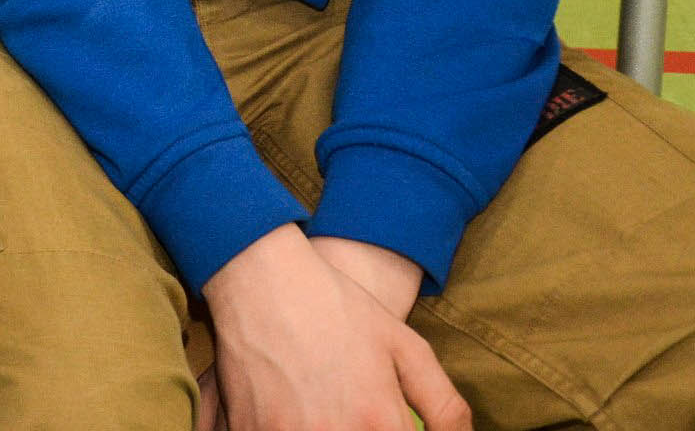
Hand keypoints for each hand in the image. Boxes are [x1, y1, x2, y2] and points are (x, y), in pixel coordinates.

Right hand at [202, 225, 464, 430]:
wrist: (261, 278)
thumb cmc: (338, 308)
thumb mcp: (407, 347)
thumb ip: (445, 408)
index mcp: (379, 421)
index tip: (387, 427)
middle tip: (354, 415)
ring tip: (321, 413)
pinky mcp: (249, 429)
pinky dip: (285, 429)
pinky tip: (292, 413)